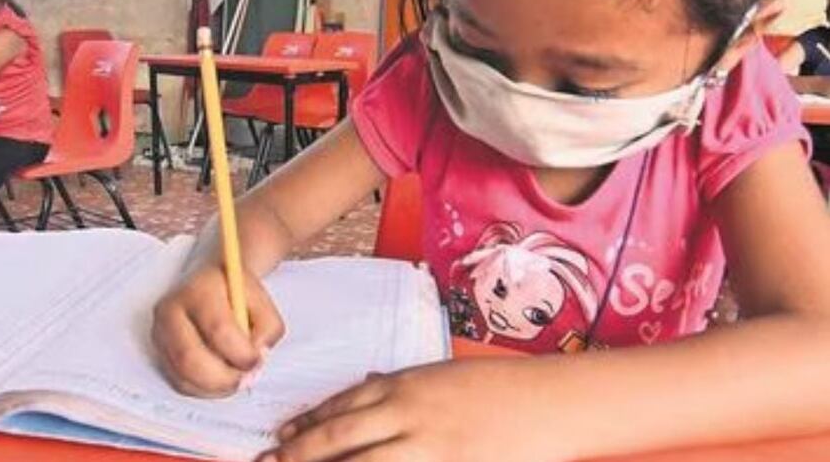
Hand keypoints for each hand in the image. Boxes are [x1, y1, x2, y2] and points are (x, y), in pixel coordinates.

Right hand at [151, 263, 285, 397]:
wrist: (212, 283)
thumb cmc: (236, 294)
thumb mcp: (262, 302)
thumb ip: (268, 329)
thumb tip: (258, 358)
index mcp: (199, 290)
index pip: (218, 329)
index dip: (241, 353)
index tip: (258, 361)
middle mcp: (172, 310)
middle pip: (189, 358)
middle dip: (223, 379)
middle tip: (245, 380)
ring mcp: (160, 332)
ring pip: (182, 376)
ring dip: (214, 387)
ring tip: (235, 379)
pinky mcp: (159, 351)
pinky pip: (179, 382)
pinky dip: (203, 389)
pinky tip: (220, 379)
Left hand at [260, 360, 570, 461]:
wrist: (547, 401)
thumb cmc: (494, 388)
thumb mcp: (438, 375)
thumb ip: (399, 384)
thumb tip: (366, 382)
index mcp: (403, 385)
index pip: (340, 405)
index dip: (307, 424)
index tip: (281, 439)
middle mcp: (407, 414)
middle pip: (339, 437)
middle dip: (299, 454)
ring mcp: (427, 447)